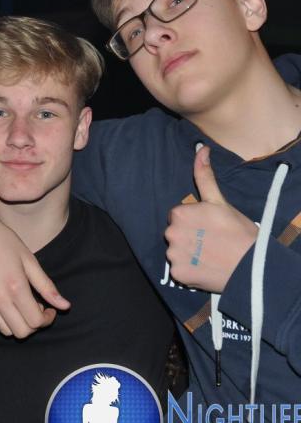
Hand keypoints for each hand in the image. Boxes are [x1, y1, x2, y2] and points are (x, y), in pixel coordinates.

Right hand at [0, 191, 69, 337]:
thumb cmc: (3, 240)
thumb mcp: (29, 260)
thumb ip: (47, 287)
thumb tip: (65, 306)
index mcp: (15, 287)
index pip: (35, 322)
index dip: (47, 320)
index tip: (49, 309)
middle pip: (21, 332)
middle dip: (34, 325)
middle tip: (37, 308)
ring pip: (5, 330)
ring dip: (18, 323)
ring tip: (21, 304)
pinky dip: (3, 318)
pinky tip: (7, 301)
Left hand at [165, 146, 256, 291]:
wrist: (251, 266)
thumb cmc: (237, 231)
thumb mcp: (219, 201)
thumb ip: (204, 176)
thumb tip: (200, 148)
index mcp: (178, 214)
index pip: (178, 216)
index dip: (194, 221)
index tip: (209, 227)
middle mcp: (170, 234)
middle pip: (174, 233)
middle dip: (189, 236)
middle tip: (211, 242)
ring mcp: (173, 255)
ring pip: (176, 252)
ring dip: (188, 254)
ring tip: (209, 255)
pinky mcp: (177, 274)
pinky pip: (178, 270)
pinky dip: (189, 270)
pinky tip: (205, 268)